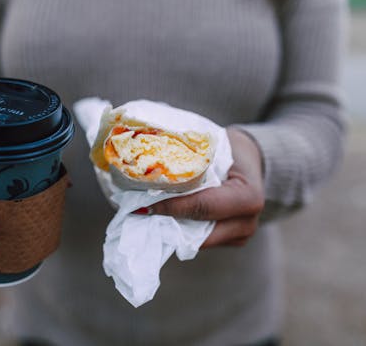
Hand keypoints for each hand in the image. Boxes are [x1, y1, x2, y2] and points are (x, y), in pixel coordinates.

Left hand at [138, 128, 264, 247]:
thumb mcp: (215, 149)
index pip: (202, 207)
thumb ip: (190, 162)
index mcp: (248, 197)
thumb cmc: (231, 149)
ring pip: (197, 240)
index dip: (171, 207)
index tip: (144, 204)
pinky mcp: (233, 240)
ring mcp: (241, 235)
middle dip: (167, 222)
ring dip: (171, 229)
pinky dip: (182, 229)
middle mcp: (247, 222)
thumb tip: (151, 166)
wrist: (252, 160)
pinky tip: (163, 218)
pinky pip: (202, 239)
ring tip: (147, 214)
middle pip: (198, 230)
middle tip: (138, 212)